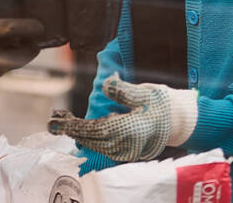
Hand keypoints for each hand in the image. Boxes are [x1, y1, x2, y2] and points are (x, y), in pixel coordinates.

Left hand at [47, 74, 197, 161]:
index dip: (74, 126)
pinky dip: (89, 137)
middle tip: (52, 122)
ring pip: (95, 144)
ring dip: (78, 133)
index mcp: (129, 131)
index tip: (58, 121)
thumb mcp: (145, 92)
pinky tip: (81, 128)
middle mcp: (126, 145)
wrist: (181, 121)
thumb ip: (123, 90)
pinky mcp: (127, 149)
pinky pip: (103, 146)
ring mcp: (126, 150)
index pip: (94, 130)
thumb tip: (106, 83)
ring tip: (62, 122)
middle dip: (71, 130)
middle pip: (91, 139)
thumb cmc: (163, 104)